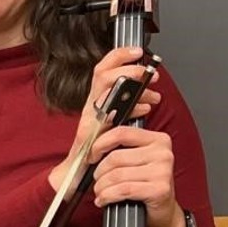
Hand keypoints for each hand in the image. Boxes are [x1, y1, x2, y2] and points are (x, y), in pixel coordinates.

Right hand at [50, 47, 162, 191]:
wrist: (76, 176)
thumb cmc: (97, 150)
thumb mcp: (112, 122)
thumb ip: (125, 106)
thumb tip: (145, 93)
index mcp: (96, 100)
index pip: (102, 69)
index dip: (118, 55)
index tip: (137, 51)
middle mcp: (90, 106)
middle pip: (101, 74)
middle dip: (127, 68)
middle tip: (146, 72)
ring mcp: (89, 118)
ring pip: (104, 90)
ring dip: (130, 85)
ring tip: (151, 91)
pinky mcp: (89, 132)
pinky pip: (108, 114)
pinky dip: (130, 109)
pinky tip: (144, 109)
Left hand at [87, 125, 181, 226]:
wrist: (161, 212)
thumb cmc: (143, 185)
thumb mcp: (133, 161)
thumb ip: (117, 147)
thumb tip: (89, 140)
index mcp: (157, 139)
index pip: (121, 133)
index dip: (99, 144)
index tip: (91, 157)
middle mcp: (163, 152)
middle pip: (115, 157)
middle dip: (99, 173)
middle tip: (97, 181)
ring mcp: (163, 171)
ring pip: (116, 175)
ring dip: (101, 187)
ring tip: (100, 192)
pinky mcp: (160, 189)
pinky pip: (123, 189)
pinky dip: (108, 196)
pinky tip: (104, 200)